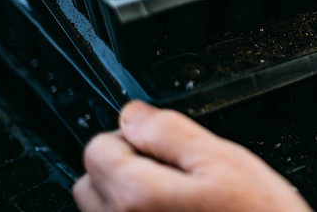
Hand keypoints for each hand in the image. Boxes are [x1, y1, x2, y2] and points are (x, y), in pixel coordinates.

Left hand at [74, 101, 311, 211]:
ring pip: (103, 211)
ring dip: (129, 198)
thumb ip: (169, 132)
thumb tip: (132, 114)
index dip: (133, 136)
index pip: (98, 147)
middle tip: (175, 173)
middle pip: (92, 182)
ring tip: (178, 200)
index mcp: (137, 196)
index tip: (164, 146)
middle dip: (124, 167)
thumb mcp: (223, 160)